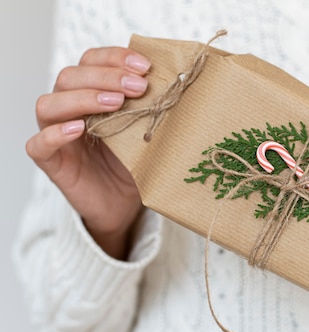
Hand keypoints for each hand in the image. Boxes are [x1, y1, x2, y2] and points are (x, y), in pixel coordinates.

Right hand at [26, 47, 151, 258]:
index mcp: (91, 93)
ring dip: (83, 98)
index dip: (115, 58)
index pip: (91, 61)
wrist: (125, 205)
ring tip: (115, 104)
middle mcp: (69, 109)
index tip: (145, 66)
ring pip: (49, 104)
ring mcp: (57, 135)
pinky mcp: (52, 162)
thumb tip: (178, 84)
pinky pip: (38, 144)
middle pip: (70, 77)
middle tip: (138, 87)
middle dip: (106, 76)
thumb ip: (150, 108)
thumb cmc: (135, 163)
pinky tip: (78, 129)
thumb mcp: (147, 131)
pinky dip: (54, 134)